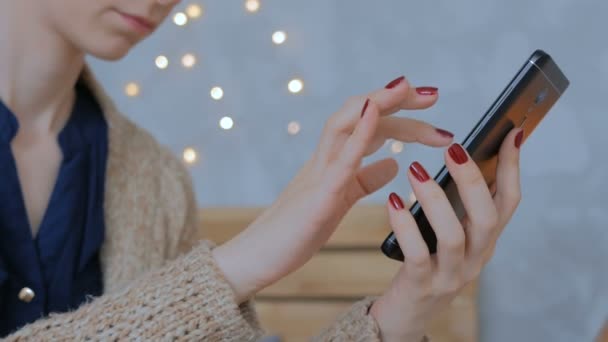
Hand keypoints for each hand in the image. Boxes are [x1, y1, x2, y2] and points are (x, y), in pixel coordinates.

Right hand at [212, 77, 454, 302]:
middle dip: (397, 101)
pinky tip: (373, 111)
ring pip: (344, 124)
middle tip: (434, 95)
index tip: (431, 107)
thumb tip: (392, 162)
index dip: (400, 112)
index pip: (370, 125)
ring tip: (404, 87)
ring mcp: (318, 173)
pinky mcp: (316, 196)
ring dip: (376, 102)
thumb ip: (365, 180)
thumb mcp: (340, 200)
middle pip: (360, 115)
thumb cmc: (296, 230)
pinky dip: (357, 132)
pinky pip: (339, 160)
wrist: (259, 257)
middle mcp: (325, 159)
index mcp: (334, 162)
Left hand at [369, 129, 522, 341]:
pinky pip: (417, 255)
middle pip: (487, 217)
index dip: (512, 168)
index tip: (510, 133)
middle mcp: (475, 258)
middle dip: (472, 180)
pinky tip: (392, 202)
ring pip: (454, 236)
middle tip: (452, 148)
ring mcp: (450, 275)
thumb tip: (461, 159)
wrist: (406, 314)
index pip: (508, 201)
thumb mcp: (449, 235)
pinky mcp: (422, 286)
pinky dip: (405, 226)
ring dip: (435, 200)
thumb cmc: (426, 264)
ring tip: (415, 171)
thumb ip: (458, 206)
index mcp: (483, 241)